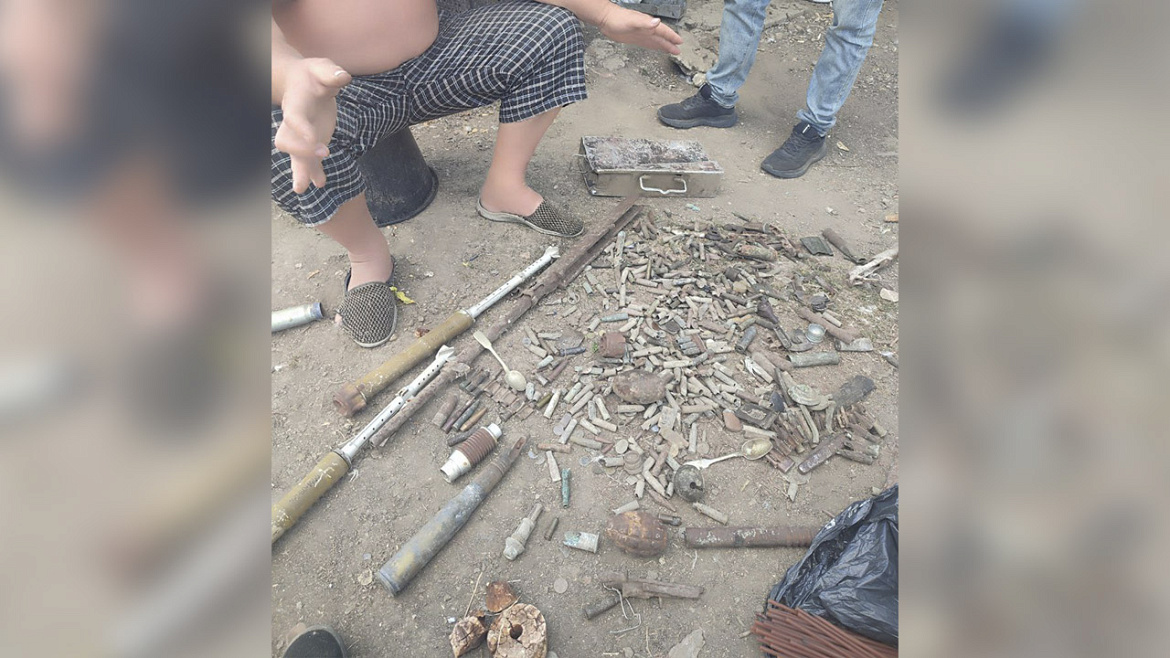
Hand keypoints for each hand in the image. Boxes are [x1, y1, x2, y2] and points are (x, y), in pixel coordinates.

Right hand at [273, 58, 351, 192]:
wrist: (302, 83)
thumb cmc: (313, 75)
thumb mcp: (322, 68)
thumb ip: (330, 72)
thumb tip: (343, 77)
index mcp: (296, 104)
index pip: (294, 119)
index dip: (302, 130)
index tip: (315, 138)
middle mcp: (294, 124)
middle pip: (287, 141)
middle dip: (301, 151)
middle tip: (324, 153)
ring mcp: (301, 137)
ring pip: (295, 157)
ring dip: (300, 172)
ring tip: (302, 189)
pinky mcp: (310, 144)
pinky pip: (308, 162)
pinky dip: (313, 173)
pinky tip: (320, 184)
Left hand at [599, 6, 682, 55]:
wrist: (606, 19)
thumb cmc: (618, 18)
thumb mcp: (632, 21)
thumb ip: (645, 23)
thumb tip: (657, 22)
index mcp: (648, 25)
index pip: (663, 31)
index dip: (671, 37)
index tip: (679, 41)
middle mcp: (646, 29)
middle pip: (661, 38)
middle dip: (670, 44)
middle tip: (678, 51)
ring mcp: (641, 34)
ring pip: (655, 41)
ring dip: (664, 46)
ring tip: (672, 51)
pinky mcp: (635, 38)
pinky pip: (647, 43)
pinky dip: (653, 46)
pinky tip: (656, 48)